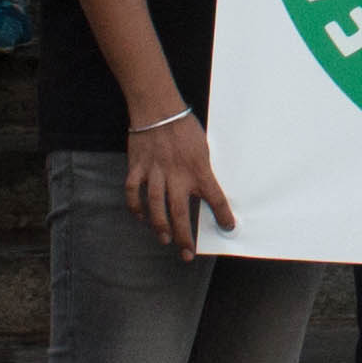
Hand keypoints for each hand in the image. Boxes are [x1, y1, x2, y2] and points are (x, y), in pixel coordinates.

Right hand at [124, 109, 234, 253]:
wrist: (158, 108)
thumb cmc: (184, 126)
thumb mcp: (203, 147)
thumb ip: (202, 169)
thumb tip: (206, 189)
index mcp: (198, 169)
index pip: (215, 198)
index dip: (223, 215)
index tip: (228, 227)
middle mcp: (176, 174)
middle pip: (179, 213)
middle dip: (184, 237)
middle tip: (187, 254)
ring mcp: (155, 172)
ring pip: (155, 206)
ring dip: (159, 226)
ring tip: (164, 240)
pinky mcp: (138, 167)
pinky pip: (133, 192)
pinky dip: (136, 207)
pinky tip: (141, 217)